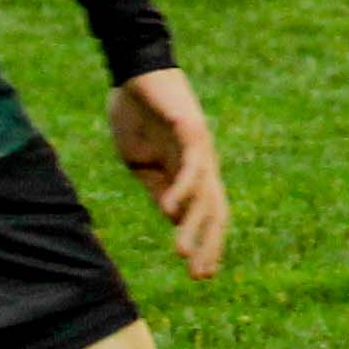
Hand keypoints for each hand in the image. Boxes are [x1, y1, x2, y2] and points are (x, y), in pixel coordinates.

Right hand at [107, 69, 227, 278]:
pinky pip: (192, 164)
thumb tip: (174, 218)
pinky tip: (170, 210)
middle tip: (200, 275)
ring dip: (193, 226)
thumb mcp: (141, 163)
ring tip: (182, 253)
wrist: (133, 73)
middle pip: (215, 211)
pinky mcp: (191, 130)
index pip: (206, 215)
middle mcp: (202, 164)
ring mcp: (200, 148)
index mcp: (189, 173)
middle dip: (209, 244)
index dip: (206, 243)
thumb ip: (159, 187)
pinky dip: (182, 188)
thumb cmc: (136, 115)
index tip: (200, 274)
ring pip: (205, 194)